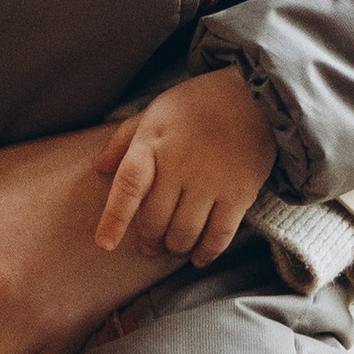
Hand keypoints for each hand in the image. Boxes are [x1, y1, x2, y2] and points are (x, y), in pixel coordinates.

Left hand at [91, 67, 276, 263]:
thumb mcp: (155, 112)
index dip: (114, 218)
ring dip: (175, 248)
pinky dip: (206, 252)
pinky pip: (219, 235)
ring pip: (184, 233)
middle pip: (155, 219)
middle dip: (149, 240)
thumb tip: (99, 167)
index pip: (128, 186)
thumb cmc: (197, 104)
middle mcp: (179, 164)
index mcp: (152, 143)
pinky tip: (199, 257)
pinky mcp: (239, 193)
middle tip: (149, 246)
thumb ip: (124, 140)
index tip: (105, 243)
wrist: (254, 96)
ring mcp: (210, 180)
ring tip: (172, 248)